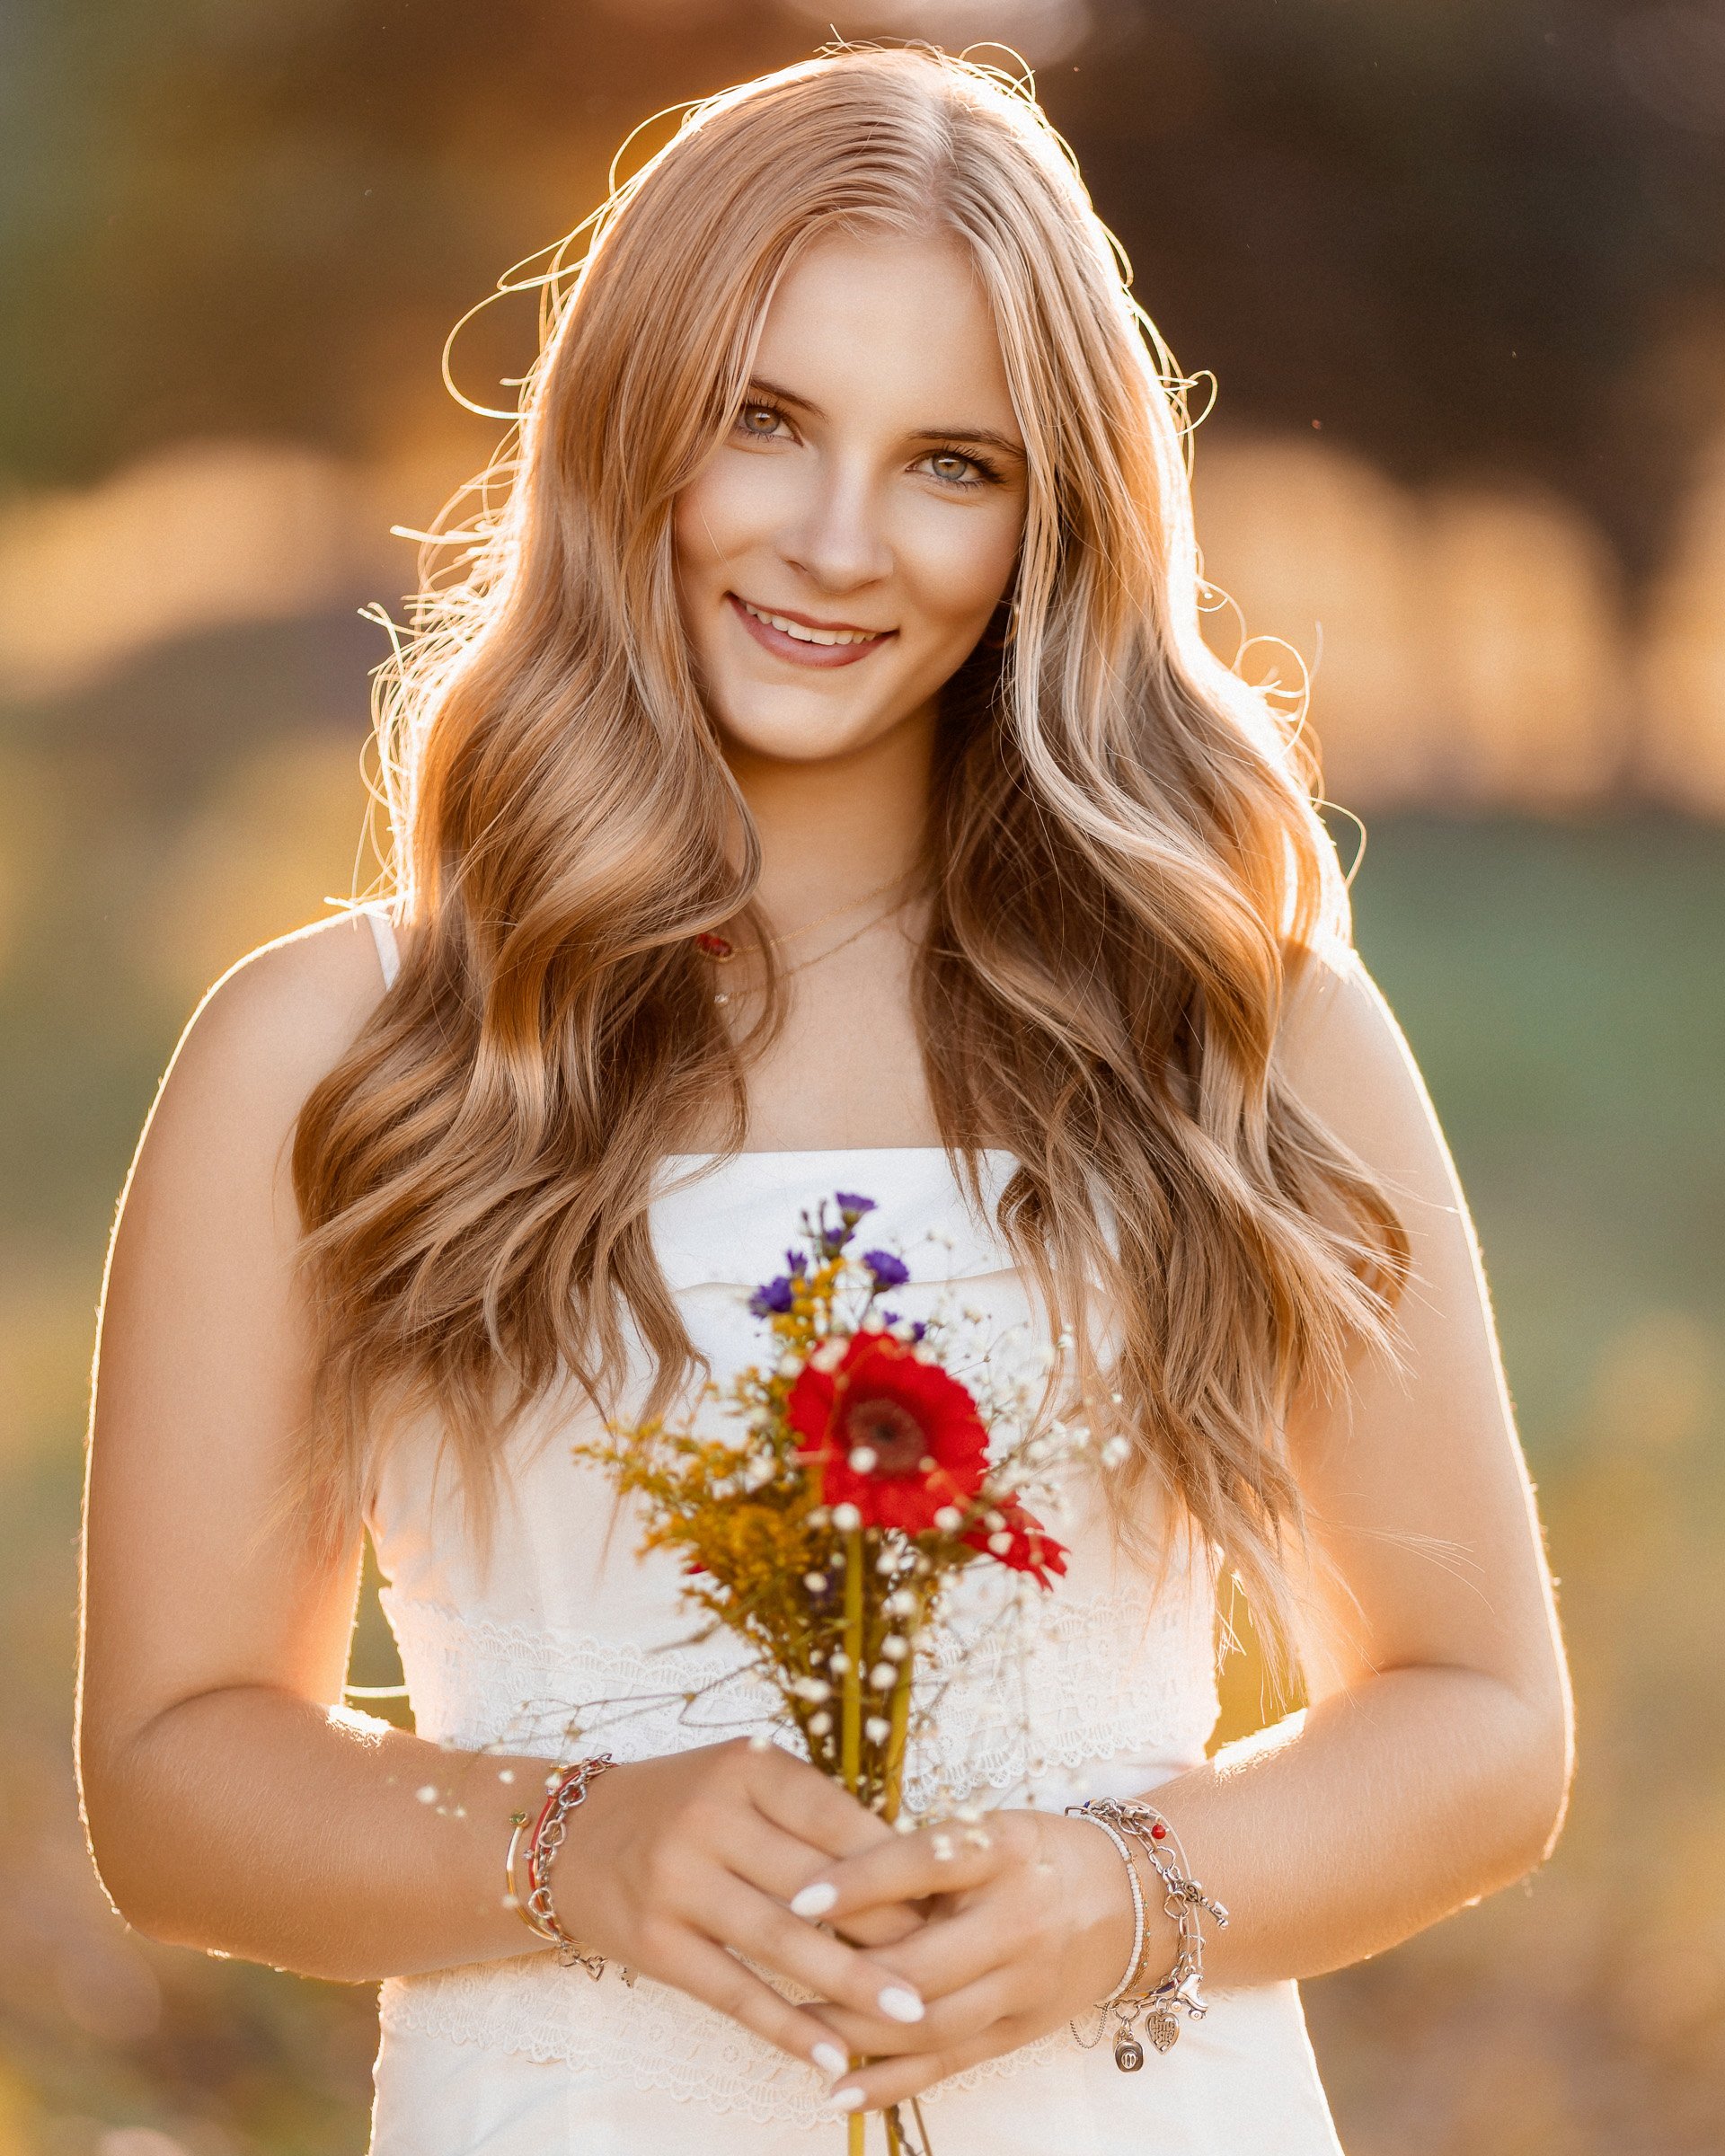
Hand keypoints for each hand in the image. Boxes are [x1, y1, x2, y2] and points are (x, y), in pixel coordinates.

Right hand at [544, 1739, 931, 2078]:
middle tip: (950, 1963)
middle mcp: (709, 1817)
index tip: (951, 1898)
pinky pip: (734, 1991)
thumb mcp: (743, 1781)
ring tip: (912, 2014)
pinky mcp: (656, 1941)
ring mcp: (677, 1881)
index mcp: (745, 1766)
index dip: (898, 1862)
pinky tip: (833, 2053)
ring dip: (852, 1984)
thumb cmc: (683, 1806)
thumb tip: (909, 1868)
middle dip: (890, 1928)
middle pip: (818, 1882)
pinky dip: (788, 2026)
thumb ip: (812, 1813)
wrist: (569, 1837)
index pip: (837, 1816)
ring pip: (783, 1941)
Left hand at [794, 1808, 1156, 2112]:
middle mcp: (1017, 1919)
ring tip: (795, 2026)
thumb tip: (830, 1874)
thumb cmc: (1036, 1854)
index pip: (922, 1863)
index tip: (798, 1895)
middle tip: (779, 1968)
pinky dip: (890, 2082)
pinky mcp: (1020, 2030)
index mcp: (1003, 1851)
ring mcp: (1023, 1984)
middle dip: (845, 1974)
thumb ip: (922, 1854)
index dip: (858, 1881)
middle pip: (922, 1961)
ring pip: (930, 2022)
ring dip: (856, 2031)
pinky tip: (838, 2090)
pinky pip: (948, 2064)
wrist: (1132, 1900)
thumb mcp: (988, 1830)